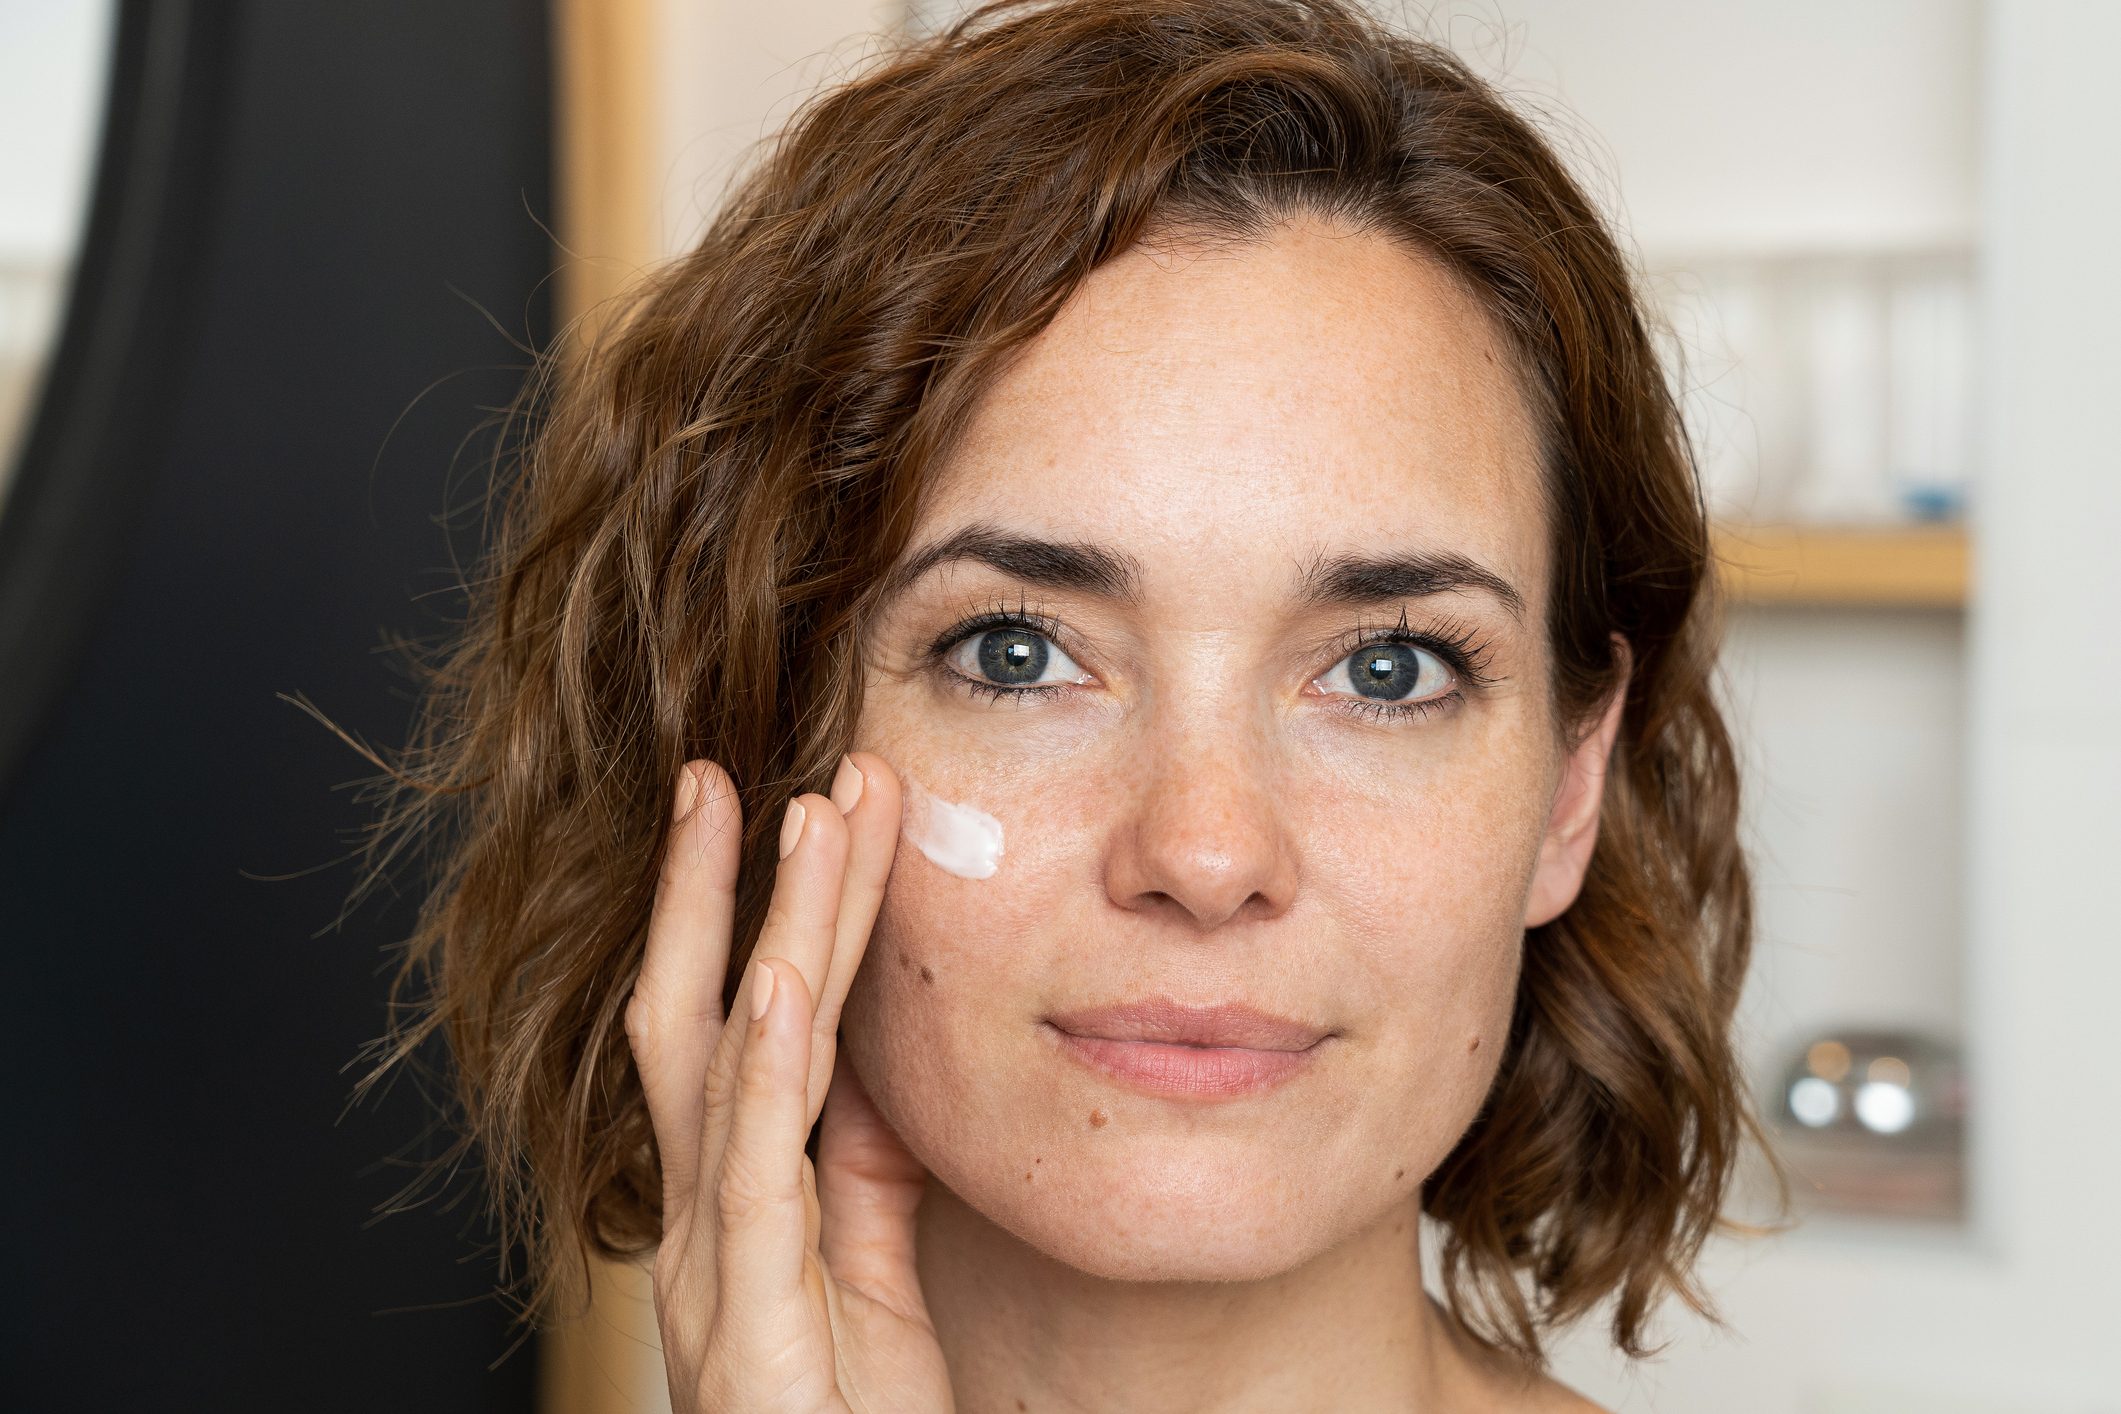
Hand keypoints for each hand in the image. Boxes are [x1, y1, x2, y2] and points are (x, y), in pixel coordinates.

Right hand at [626, 752, 952, 1412]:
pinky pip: (749, 1181)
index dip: (762, 912)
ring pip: (725, 1067)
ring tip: (793, 817)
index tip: (800, 804)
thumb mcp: (871, 1280)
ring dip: (761, 932)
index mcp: (731, 1208)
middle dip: (716, 888)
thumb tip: (872, 1065)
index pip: (740, 1025)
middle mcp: (697, 1226)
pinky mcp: (745, 1333)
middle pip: (694, 1017)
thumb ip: (860, 1176)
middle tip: (740, 765)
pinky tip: (770, 981)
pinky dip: (754, 1074)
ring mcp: (709, 1275)